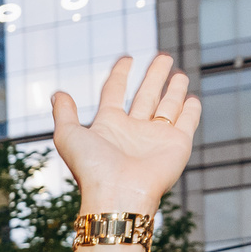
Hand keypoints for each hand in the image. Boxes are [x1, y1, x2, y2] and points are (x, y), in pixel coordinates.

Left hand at [50, 55, 198, 218]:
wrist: (119, 195)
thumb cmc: (92, 169)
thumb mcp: (68, 136)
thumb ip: (64, 114)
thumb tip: (58, 94)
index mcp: (109, 125)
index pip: (116, 92)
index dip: (121, 74)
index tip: (127, 58)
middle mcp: (134, 130)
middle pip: (146, 95)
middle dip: (155, 75)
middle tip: (164, 57)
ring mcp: (156, 138)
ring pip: (168, 107)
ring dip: (174, 90)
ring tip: (179, 74)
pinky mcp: (177, 145)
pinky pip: (186, 123)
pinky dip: (191, 111)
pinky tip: (192, 99)